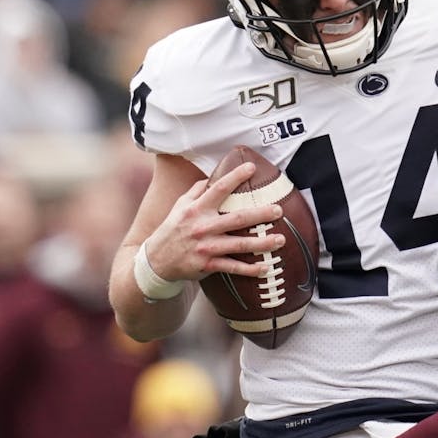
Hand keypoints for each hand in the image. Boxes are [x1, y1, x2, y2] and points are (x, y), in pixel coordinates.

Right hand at [143, 162, 285, 283]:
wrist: (156, 261)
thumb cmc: (172, 229)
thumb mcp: (179, 206)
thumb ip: (196, 191)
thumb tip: (212, 177)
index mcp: (196, 209)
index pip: (218, 189)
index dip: (234, 177)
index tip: (251, 167)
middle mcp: (202, 227)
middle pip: (236, 219)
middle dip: (259, 214)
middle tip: (278, 210)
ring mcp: (206, 247)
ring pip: (239, 245)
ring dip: (262, 243)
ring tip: (281, 239)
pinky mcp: (208, 265)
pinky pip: (232, 267)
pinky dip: (250, 269)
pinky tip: (266, 268)